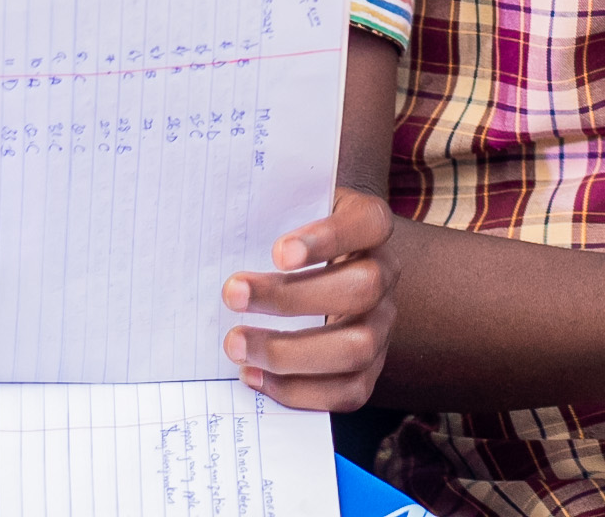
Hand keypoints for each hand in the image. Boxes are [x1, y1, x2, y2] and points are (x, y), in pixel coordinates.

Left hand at [225, 186, 395, 410]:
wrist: (313, 277)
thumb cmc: (289, 240)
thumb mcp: (286, 212)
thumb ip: (267, 213)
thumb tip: (218, 224)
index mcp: (370, 226)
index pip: (370, 222)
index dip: (329, 237)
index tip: (277, 252)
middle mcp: (385, 274)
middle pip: (363, 288)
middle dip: (291, 298)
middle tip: (233, 296)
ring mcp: (381, 326)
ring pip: (357, 347)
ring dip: (289, 352)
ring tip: (236, 345)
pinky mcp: (368, 369)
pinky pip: (347, 391)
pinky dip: (297, 389)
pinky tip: (253, 375)